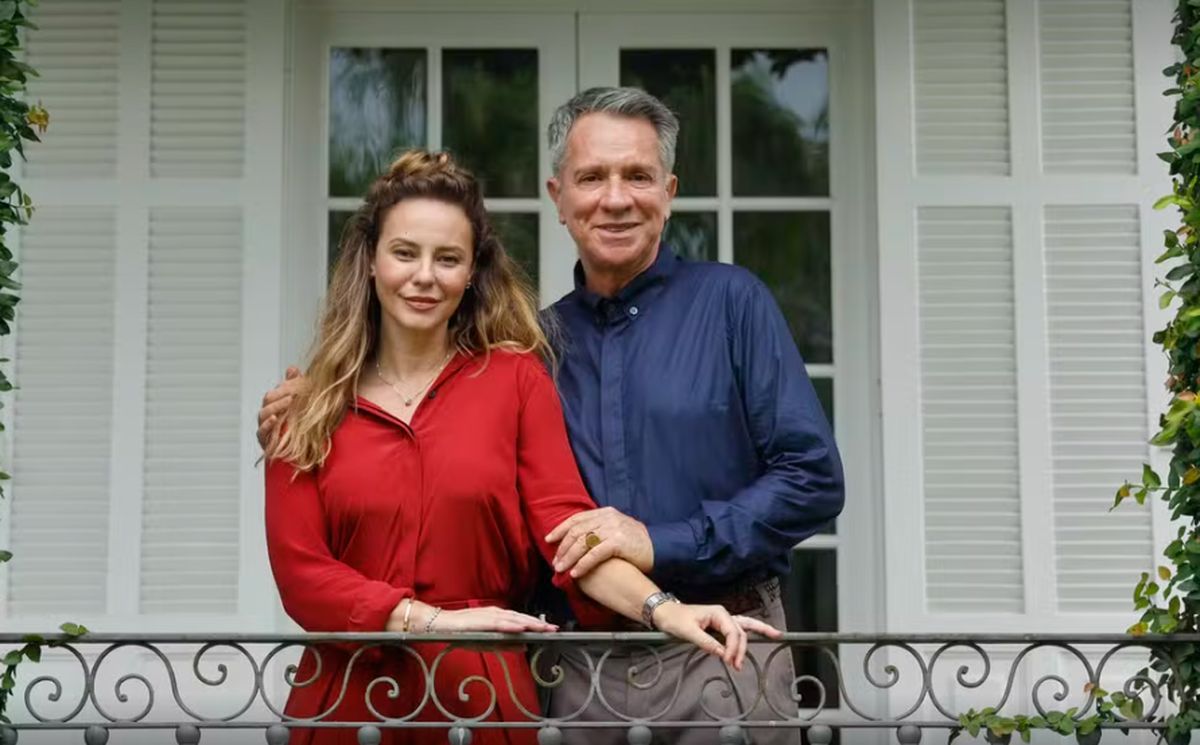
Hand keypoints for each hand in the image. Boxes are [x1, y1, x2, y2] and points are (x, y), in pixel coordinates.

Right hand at [257, 366, 303, 450]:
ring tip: (288, 401)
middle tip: (293, 390)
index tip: (296, 381)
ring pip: (264, 414)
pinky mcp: (265, 442)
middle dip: (280, 395)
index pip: (275, 393)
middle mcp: (268, 417)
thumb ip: (294, 387)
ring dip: (276, 406)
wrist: (300, 455)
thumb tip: (292, 369)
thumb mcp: (299, 406)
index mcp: (275, 408)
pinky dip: (267, 425)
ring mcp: (265, 429)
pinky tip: (275, 419)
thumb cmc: (297, 429)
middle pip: (268, 402)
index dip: (283, 387)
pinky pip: (262, 432)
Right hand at [428, 606, 558, 632]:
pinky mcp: (479, 620)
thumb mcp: (487, 642)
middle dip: (538, 624)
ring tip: (543, 628)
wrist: (438, 625)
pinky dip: (511, 624)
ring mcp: (487, 615)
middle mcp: (495, 613)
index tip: (551, 629)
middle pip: (521, 618)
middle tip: (554, 629)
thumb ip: (505, 644)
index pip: (521, 620)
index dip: (537, 624)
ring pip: (513, 619)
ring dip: (529, 622)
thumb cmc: (462, 633)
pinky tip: (521, 627)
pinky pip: (498, 623)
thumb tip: (524, 646)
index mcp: (498, 616)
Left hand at [546, 507, 653, 576]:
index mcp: (606, 513)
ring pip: (582, 542)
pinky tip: (575, 573)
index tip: (549, 539)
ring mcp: (613, 528)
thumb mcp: (617, 530)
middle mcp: (608, 518)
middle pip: (577, 531)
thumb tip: (578, 540)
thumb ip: (600, 530)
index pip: (577, 518)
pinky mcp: (618, 542)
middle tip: (555, 562)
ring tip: (561, 569)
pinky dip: (582, 564)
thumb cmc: (637, 544)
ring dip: (568, 557)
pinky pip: (594, 554)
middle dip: (563, 547)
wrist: (660, 548)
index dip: (561, 529)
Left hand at [650, 603, 782, 671]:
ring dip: (753, 638)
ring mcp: (722, 620)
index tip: (728, 661)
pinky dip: (747, 634)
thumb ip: (706, 642)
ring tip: (774, 637)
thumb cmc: (675, 619)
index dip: (733, 648)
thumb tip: (722, 654)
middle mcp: (723, 615)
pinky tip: (760, 634)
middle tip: (737, 667)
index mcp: (718, 613)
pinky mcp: (719, 626)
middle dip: (742, 648)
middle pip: (741, 632)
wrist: (665, 613)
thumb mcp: (688, 632)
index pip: (733, 632)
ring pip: (745, 627)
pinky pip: (737, 630)